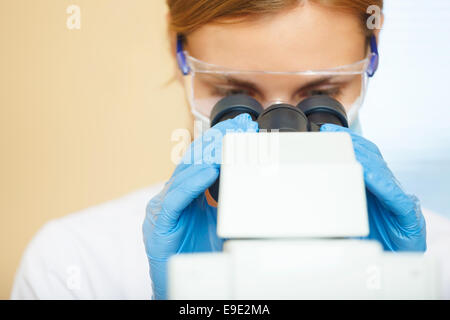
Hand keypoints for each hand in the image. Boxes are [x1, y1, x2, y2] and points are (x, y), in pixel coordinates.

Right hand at [142, 113, 257, 299]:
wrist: (179, 284)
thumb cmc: (199, 253)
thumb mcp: (220, 221)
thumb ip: (228, 202)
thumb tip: (253, 186)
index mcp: (186, 193)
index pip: (203, 161)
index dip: (220, 142)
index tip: (243, 127)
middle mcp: (173, 195)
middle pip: (194, 160)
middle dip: (218, 140)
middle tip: (241, 125)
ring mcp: (164, 206)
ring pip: (185, 173)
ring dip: (209, 156)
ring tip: (229, 141)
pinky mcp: (160, 222)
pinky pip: (177, 198)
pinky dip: (195, 182)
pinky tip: (211, 170)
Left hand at [320, 124, 425, 251]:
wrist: (394, 264)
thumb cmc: (371, 241)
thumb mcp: (346, 220)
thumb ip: (333, 207)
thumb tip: (308, 196)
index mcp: (374, 188)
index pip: (362, 158)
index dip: (347, 143)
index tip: (327, 132)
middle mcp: (387, 189)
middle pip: (371, 158)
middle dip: (351, 143)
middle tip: (330, 133)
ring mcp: (399, 200)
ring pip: (382, 171)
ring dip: (362, 158)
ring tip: (345, 148)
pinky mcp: (408, 214)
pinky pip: (394, 195)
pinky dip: (379, 183)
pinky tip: (365, 174)